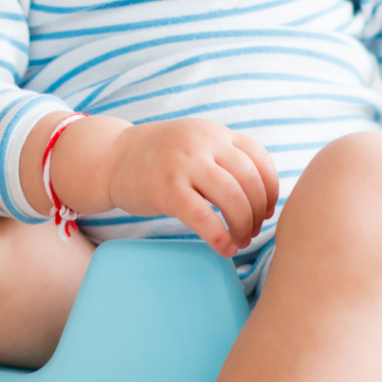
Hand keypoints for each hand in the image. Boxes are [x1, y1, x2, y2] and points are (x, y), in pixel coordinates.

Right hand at [21, 115, 278, 256]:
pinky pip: (204, 218)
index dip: (271, 190)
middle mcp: (204, 143)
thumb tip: (265, 193)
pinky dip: (220, 237)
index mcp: (215, 133)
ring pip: (233, 200)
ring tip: (240, 240)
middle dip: (257, 213)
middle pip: (250, 183)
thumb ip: (226, 157)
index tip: (268, 210)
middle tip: (253, 231)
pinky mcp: (167, 189)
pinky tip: (223, 249)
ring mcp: (185, 164)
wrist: (111, 158)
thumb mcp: (197, 144)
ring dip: (243, 227)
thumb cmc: (160, 159)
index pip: (260, 160)